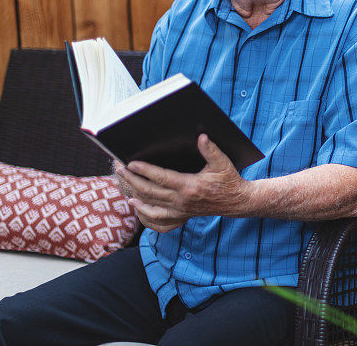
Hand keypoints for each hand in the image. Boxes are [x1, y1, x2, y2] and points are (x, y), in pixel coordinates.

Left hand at [115, 134, 252, 232]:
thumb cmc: (229, 180)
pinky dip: (144, 212)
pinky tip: (135, 204)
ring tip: (123, 183)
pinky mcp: (181, 216)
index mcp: (190, 186)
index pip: (161, 178)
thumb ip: (211, 150)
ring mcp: (180, 211)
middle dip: (132, 180)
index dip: (145, 170)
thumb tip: (201, 137)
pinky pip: (157, 219)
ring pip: (150, 204)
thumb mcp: (222, 163)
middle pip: (150, 192)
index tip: (131, 163)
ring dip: (134, 194)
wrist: (236, 202)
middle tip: (119, 168)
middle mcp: (182, 201)